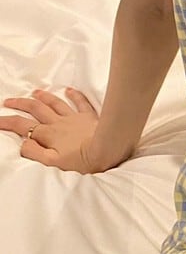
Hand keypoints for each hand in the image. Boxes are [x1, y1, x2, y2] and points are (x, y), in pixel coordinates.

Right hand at [0, 88, 118, 172]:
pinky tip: (69, 90)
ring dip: (43, 97)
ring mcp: (75, 118)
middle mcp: (59, 123)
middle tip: (8, 101)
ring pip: (55, 103)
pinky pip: (81, 102)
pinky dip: (74, 95)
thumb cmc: (82, 161)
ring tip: (34, 91)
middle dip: (20, 104)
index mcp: (48, 135)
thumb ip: (34, 153)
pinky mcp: (90, 116)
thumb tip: (22, 142)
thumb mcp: (53, 163)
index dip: (7, 122)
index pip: (22, 126)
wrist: (108, 150)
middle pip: (36, 109)